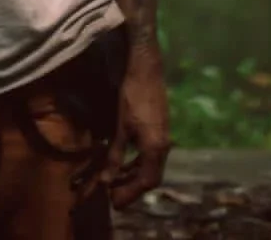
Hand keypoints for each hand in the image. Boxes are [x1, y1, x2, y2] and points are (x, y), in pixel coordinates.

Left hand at [101, 39, 170, 209]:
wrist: (146, 67)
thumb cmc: (132, 95)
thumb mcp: (121, 126)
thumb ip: (115, 155)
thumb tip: (106, 180)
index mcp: (155, 148)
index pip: (146, 182)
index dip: (129, 194)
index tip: (113, 202)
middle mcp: (163, 146)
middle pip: (150, 177)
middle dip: (131, 188)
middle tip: (112, 194)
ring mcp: (163, 137)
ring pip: (151, 166)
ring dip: (134, 176)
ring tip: (116, 181)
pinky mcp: (160, 129)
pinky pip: (150, 154)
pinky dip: (137, 162)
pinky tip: (125, 161)